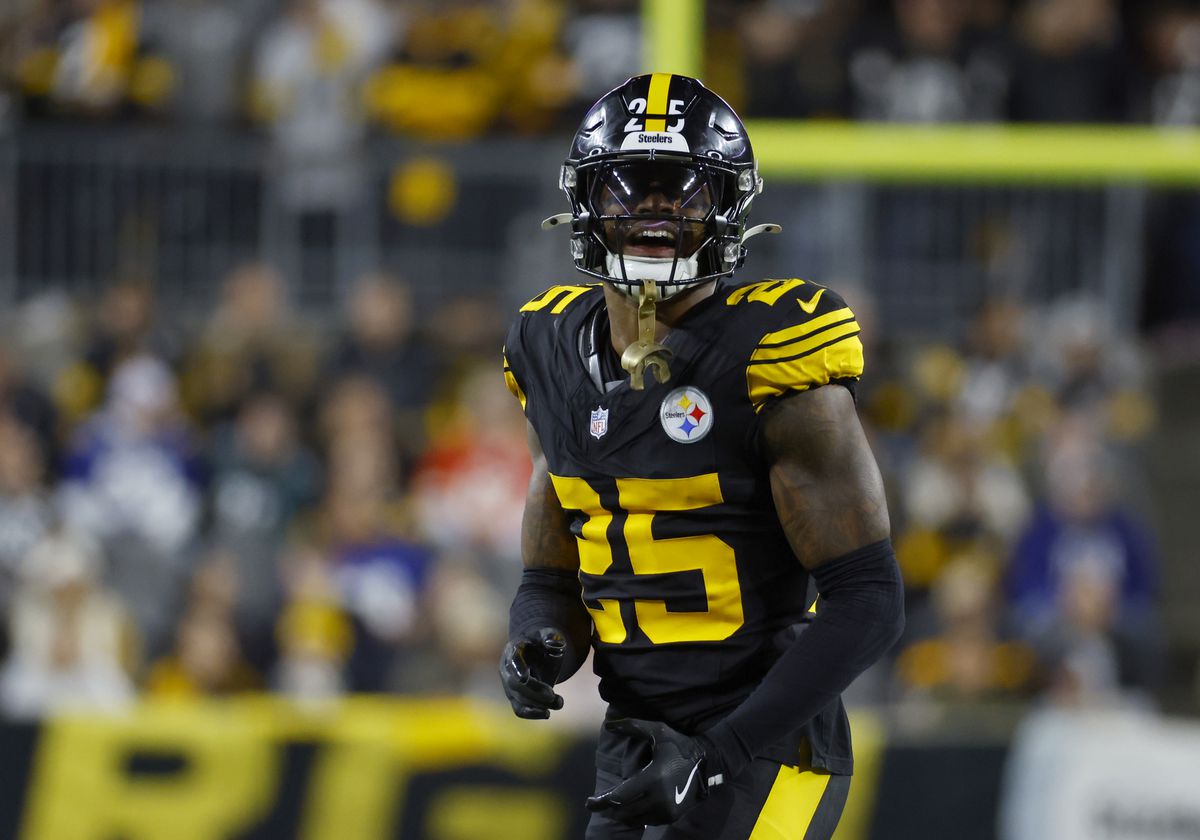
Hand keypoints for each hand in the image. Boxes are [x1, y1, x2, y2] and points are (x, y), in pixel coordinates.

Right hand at [499, 627, 565, 718]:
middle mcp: (507, 667)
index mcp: (514, 648)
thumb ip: (551, 637)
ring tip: (559, 702)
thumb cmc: (542, 642)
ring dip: (538, 704)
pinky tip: (547, 714)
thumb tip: (553, 642)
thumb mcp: (549, 634)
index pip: (513, 659)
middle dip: (535, 691)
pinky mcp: (515, 697)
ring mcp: (508, 684)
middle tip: (553, 695)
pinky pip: (519, 709)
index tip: (524, 678)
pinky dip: (532, 714)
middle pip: (515, 684)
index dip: (517, 668)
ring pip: (518, 699)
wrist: (536, 650)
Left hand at [585, 719, 721, 825]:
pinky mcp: (672, 816)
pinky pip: (647, 821)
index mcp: (653, 778)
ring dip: (621, 814)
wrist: (708, 761)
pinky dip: (636, 816)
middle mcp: (659, 798)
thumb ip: (632, 726)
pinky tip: (631, 807)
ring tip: (613, 806)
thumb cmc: (679, 744)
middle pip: (624, 812)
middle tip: (598, 804)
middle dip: (609, 809)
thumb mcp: (657, 730)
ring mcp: (667, 810)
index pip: (620, 797)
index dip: (601, 802)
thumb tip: (609, 724)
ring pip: (634, 819)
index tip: (589, 803)